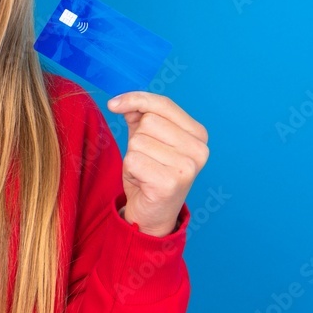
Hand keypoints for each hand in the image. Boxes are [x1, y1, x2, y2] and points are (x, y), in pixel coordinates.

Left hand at [106, 92, 208, 236]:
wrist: (152, 214)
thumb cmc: (150, 173)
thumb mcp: (147, 139)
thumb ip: (140, 116)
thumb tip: (122, 103)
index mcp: (198, 134)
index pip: (163, 103)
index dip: (135, 99)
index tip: (113, 104)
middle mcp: (199, 149)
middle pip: (149, 121)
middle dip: (137, 138)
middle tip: (146, 159)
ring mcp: (187, 167)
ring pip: (138, 141)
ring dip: (133, 156)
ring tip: (144, 171)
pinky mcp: (170, 183)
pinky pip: (133, 160)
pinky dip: (130, 170)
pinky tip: (142, 181)